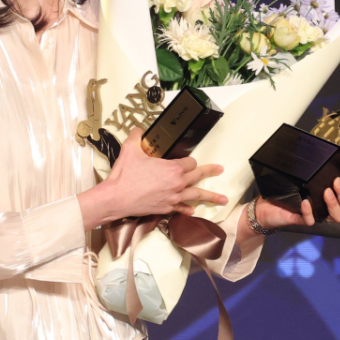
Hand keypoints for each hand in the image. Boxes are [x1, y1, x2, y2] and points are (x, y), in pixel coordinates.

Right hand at [79, 130, 226, 227]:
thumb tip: (138, 129)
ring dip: (211, 197)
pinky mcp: (166, 208)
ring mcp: (173, 198)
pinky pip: (181, 209)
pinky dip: (187, 209)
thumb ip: (137, 136)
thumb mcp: (130, 149)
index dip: (189, 160)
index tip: (187, 161)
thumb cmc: (124, 175)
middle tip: (220, 170)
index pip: (190, 162)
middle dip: (210, 171)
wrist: (116, 198)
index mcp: (172, 168)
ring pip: (196, 195)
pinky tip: (193, 211)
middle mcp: (177, 184)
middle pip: (198, 176)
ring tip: (223, 199)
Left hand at [254, 177, 339, 229]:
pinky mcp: (303, 220)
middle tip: (336, 182)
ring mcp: (318, 214)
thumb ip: (314, 169)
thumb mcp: (304, 175)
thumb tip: (320, 150)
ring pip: (336, 217)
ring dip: (333, 204)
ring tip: (325, 192)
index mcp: (333, 195)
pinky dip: (309, 212)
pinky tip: (305, 202)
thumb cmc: (289, 187)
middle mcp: (329, 207)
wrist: (267, 204)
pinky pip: (310, 221)